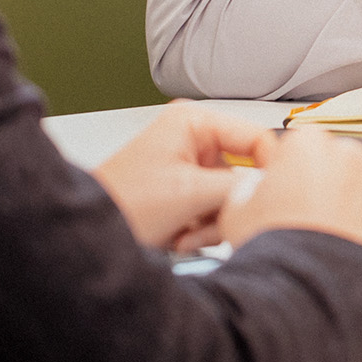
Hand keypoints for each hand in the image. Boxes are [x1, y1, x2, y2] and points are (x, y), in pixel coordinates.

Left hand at [93, 101, 265, 252]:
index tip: (272, 197)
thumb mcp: (189, 193)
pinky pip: (214, 210)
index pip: (256, 137)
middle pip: (243, 174)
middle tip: (212, 226)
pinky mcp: (185, 193)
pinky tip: (180, 239)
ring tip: (187, 237)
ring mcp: (190, 168)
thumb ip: (240, 186)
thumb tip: (276, 186)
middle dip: (227, 206)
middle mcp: (194, 139)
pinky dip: (202, 230)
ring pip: (230, 197)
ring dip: (213, 223)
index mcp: (194, 122)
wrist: (85, 238)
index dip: (269, 168)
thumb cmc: (120, 203)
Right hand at [221, 121, 361, 256]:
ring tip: (324, 244)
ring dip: (349, 211)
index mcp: (309, 145)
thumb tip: (254, 188)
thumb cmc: (273, 250)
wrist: (307, 292)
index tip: (285, 193)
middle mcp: (351, 157)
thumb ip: (249, 188)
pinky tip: (346, 255)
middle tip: (304, 222)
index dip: (290, 172)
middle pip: (337, 166)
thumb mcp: (236, 211)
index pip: (301, 147)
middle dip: (325, 188)